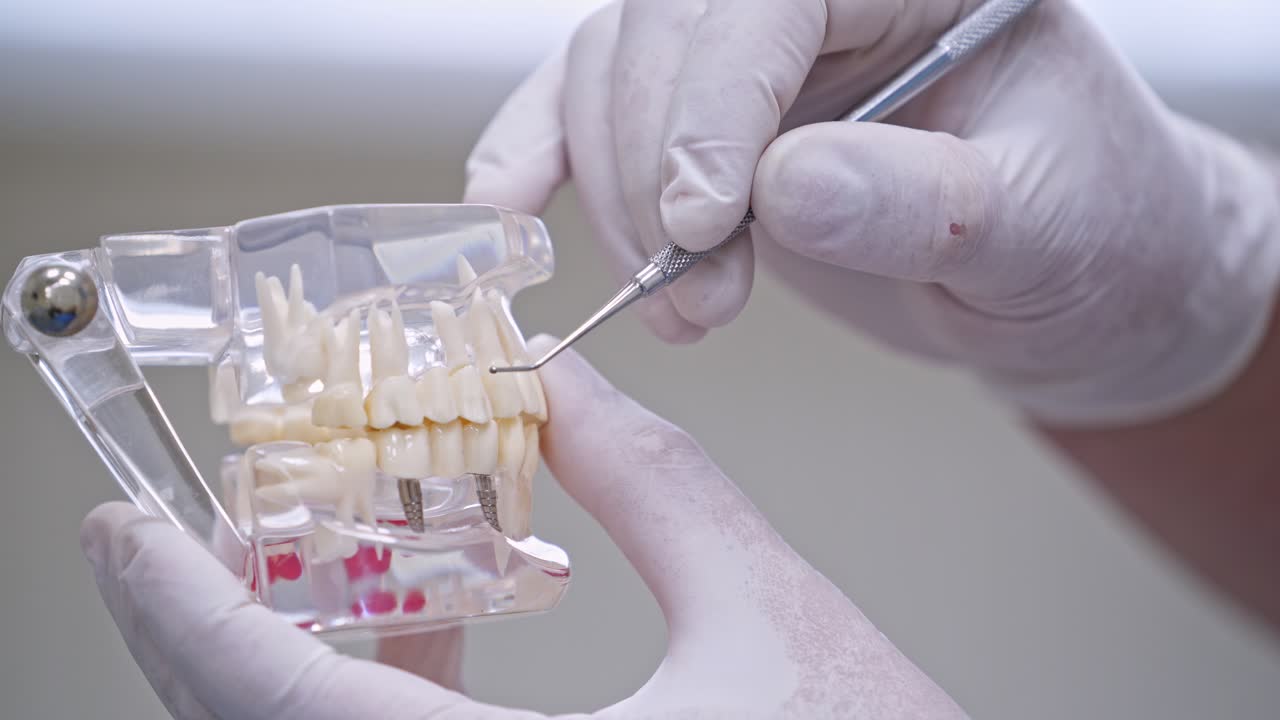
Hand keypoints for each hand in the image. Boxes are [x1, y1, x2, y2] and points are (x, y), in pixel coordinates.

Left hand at [80, 337, 964, 718]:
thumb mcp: (774, 613)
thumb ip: (655, 482)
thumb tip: (555, 379)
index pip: (285, 709)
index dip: (187, 613)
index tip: (132, 534)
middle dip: (220, 631)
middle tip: (206, 530)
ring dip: (302, 663)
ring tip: (338, 554)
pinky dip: (375, 709)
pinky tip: (432, 633)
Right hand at [464, 0, 1279, 425]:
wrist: (1071, 280)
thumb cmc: (1088, 234)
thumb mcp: (1038, 228)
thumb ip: (921, 202)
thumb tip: (784, 186)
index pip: (769, 0)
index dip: (712, 105)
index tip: (701, 225)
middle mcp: (819, 0)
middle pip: (668, 28)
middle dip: (655, 170)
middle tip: (692, 296)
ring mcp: (755, 52)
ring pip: (612, 71)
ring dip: (609, 197)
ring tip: (679, 310)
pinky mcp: (704, 118)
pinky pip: (589, 109)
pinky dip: (540, 158)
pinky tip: (510, 214)